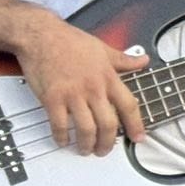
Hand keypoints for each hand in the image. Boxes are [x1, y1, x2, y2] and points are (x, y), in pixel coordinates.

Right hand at [15, 13, 146, 155]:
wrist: (41, 36)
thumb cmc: (70, 41)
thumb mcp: (104, 49)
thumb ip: (124, 60)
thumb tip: (143, 62)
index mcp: (108, 78)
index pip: (129, 106)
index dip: (136, 125)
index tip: (139, 137)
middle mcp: (93, 89)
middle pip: (108, 124)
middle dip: (109, 142)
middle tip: (105, 149)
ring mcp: (72, 95)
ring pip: (86, 128)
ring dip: (87, 144)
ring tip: (86, 149)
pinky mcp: (52, 98)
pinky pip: (59, 125)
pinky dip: (62, 137)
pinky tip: (63, 140)